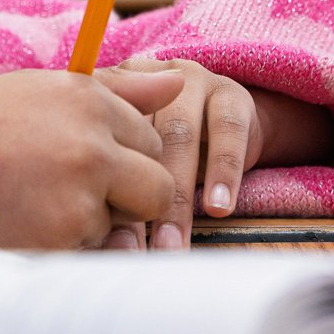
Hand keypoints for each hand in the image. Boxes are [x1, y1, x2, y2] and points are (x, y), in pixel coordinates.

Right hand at [0, 68, 181, 250]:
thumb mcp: (45, 90)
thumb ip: (119, 89)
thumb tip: (178, 80)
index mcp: (89, 99)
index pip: (151, 136)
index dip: (124, 154)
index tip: (87, 158)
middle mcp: (94, 143)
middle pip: (158, 185)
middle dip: (131, 196)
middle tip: (81, 191)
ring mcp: (84, 191)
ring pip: (124, 222)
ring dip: (95, 222)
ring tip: (42, 203)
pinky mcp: (68, 233)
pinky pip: (92, 248)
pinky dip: (68, 243)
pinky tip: (31, 222)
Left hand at [110, 58, 333, 250]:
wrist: (227, 121)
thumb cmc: (166, 149)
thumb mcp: (135, 160)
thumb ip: (118, 189)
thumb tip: (105, 245)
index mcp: (112, 93)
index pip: (102, 139)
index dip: (102, 188)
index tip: (101, 239)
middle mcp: (147, 82)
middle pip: (139, 141)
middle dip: (139, 203)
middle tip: (135, 252)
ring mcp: (191, 84)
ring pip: (181, 138)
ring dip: (178, 197)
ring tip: (174, 243)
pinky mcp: (232, 96)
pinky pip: (228, 133)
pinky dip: (224, 174)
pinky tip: (219, 208)